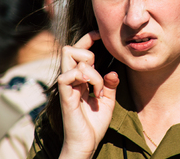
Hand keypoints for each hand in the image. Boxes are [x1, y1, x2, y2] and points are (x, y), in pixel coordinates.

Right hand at [58, 31, 118, 158]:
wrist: (87, 144)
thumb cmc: (94, 124)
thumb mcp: (108, 101)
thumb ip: (110, 85)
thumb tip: (113, 72)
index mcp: (79, 78)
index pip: (78, 50)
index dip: (88, 39)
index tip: (100, 35)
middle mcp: (71, 79)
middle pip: (69, 48)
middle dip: (87, 50)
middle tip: (99, 67)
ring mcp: (67, 86)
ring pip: (68, 55)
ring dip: (90, 67)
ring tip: (99, 85)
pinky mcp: (65, 96)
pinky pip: (68, 74)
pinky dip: (87, 78)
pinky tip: (95, 92)